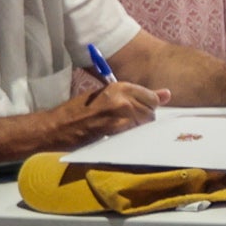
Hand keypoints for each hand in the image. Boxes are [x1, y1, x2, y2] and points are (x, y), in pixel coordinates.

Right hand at [32, 76, 163, 150]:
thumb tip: (167, 95)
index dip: (147, 106)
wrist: (58, 126)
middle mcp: (123, 100)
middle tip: (124, 121)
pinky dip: (130, 137)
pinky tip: (116, 135)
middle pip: (150, 113)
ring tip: (118, 128)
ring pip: (144, 125)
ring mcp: (121, 117)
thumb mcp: (106, 95)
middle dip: (142, 118)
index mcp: (120, 88)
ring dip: (136, 129)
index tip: (138, 110)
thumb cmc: (79, 110)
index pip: (152, 98)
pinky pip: (135, 135)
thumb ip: (136, 95)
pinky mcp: (116, 133)